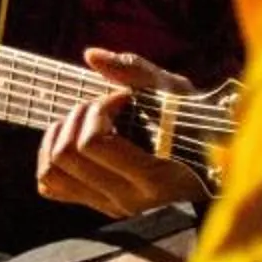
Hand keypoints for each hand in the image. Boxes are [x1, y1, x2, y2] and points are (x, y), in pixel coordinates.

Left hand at [35, 48, 209, 217]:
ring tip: (84, 122)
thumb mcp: (176, 95)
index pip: (92, 143)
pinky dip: (50, 160)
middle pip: (65, 155)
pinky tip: (73, 141)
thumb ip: (136, 72)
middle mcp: (127, 199)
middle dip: (76, 119)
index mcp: (153, 177)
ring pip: (50, 173)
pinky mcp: (97, 205)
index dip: (97, 110)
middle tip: (100, 107)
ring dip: (58, 138)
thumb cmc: (197, 125)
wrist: (211, 168)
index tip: (119, 99)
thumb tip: (91, 55)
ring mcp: (109, 206)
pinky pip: (50, 188)